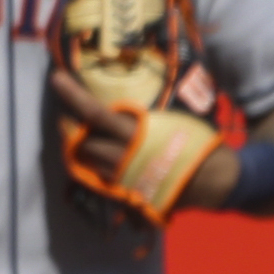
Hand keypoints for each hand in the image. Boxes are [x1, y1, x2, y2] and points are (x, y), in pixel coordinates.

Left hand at [50, 64, 236, 208]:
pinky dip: (94, 169)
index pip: (94, 113)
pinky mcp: (129, 195)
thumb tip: (125, 103)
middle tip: (67, 117)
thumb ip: (144, 115)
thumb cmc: (199, 144)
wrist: (216, 181)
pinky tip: (100, 160)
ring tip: (81, 137)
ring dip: (79, 149)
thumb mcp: (173, 120)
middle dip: (70, 128)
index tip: (56, 78)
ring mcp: (124, 179)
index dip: (72, 95)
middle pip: (81, 142)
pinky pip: (101, 182)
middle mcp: (124, 158)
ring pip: (87, 164)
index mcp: (136, 135)